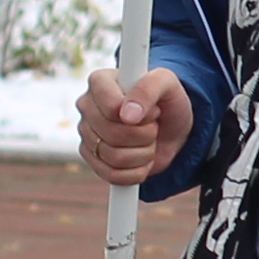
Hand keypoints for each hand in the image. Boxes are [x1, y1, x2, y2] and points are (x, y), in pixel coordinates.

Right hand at [77, 67, 195, 184]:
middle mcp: (87, 107)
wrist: (173, 126)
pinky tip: (142, 157)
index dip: (142, 116)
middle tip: (154, 126)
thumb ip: (149, 88)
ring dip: (144, 153)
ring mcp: (86, 134)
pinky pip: (113, 176)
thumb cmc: (168, 100)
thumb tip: (128, 115)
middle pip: (114, 135)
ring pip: (115, 157)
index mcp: (100, 82)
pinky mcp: (91, 158)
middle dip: (146, 135)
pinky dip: (138, 171)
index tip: (155, 110)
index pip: (113, 109)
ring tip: (149, 140)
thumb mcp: (168, 83)